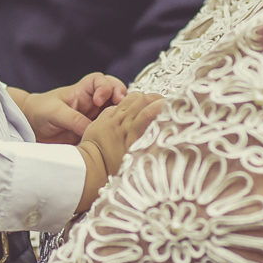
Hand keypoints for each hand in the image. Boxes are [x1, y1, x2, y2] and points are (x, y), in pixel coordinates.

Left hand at [22, 73, 125, 143]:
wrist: (30, 126)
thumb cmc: (40, 111)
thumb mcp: (54, 112)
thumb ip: (73, 119)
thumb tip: (91, 129)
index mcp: (82, 91)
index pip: (100, 80)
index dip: (105, 87)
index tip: (99, 100)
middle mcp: (92, 102)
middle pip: (115, 92)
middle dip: (122, 97)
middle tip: (121, 107)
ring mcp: (94, 116)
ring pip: (116, 110)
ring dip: (122, 113)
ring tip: (123, 121)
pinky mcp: (94, 131)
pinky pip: (110, 127)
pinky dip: (117, 129)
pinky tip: (117, 134)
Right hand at [75, 91, 163, 210]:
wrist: (90, 164)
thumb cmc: (92, 149)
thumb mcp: (97, 126)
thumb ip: (109, 116)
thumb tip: (117, 109)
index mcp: (115, 115)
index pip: (133, 97)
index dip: (145, 98)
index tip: (155, 103)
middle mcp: (122, 119)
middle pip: (142, 99)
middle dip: (156, 98)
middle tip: (169, 104)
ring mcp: (128, 128)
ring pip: (144, 105)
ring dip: (159, 103)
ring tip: (173, 107)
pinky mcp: (132, 139)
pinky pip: (145, 120)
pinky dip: (155, 113)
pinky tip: (168, 115)